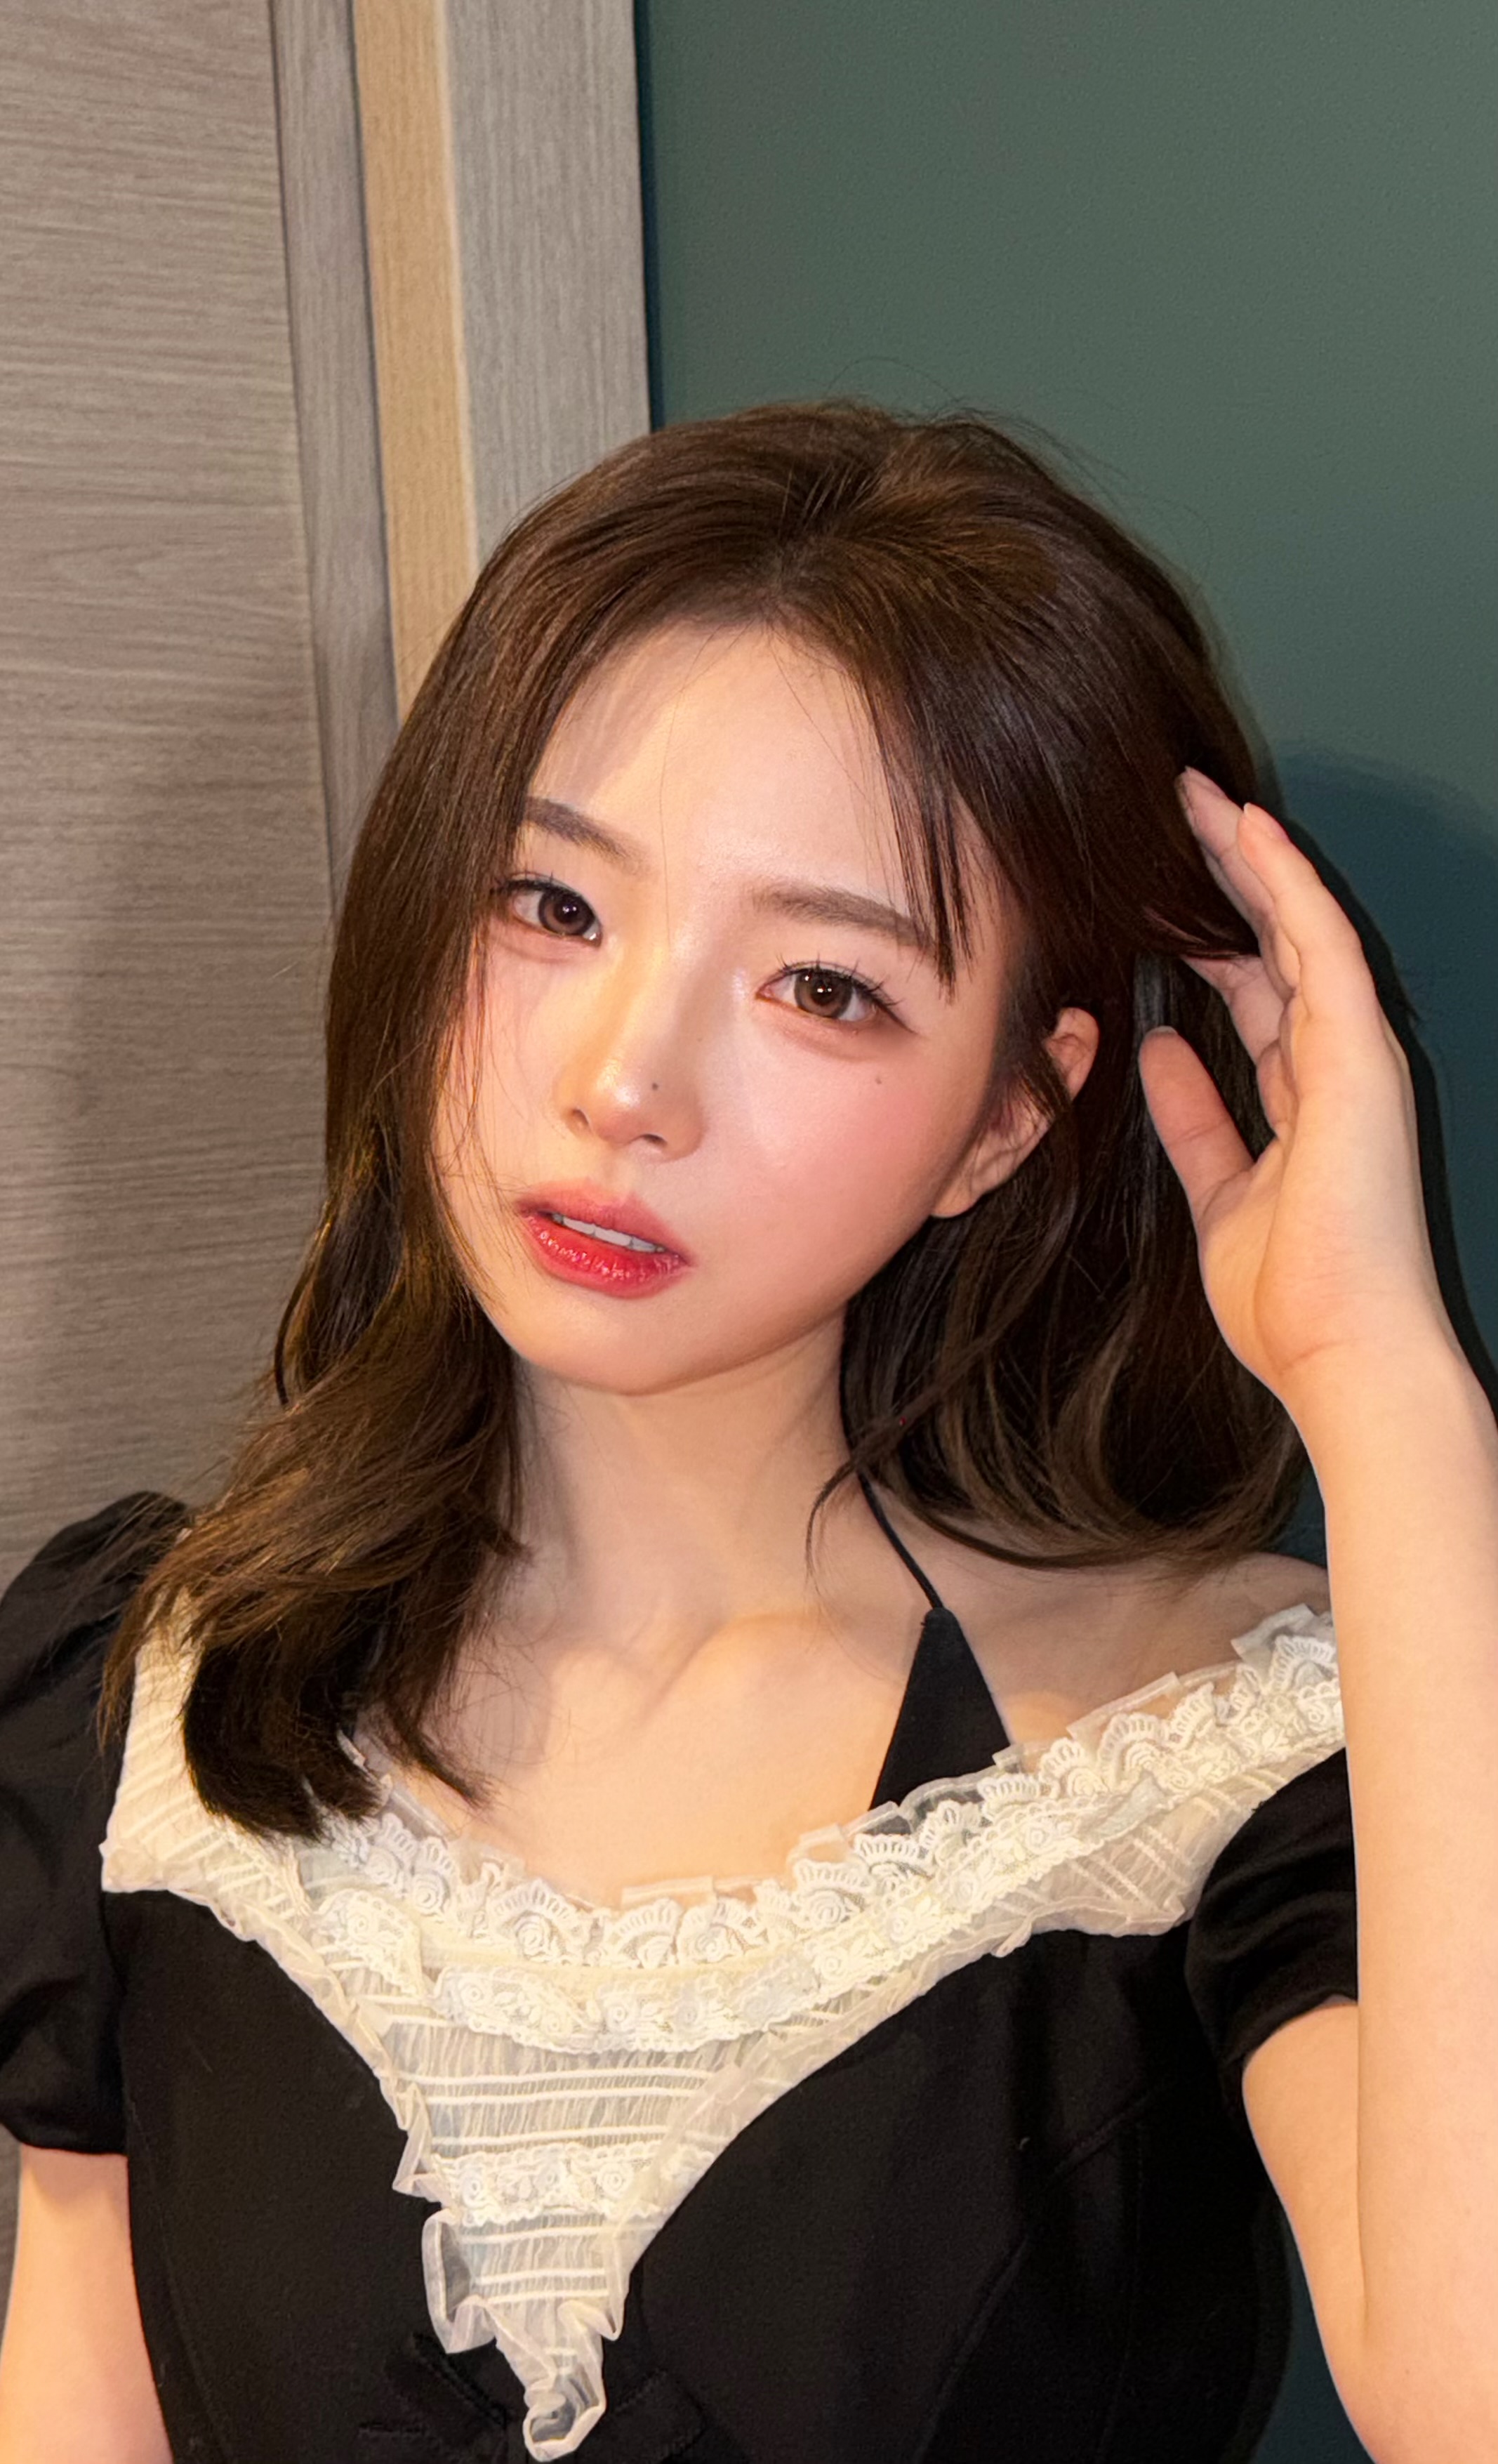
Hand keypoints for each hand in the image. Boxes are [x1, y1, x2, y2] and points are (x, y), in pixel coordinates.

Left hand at [1136, 770, 1455, 1416]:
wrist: (1342, 1354)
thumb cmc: (1293, 1299)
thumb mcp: (1219, 1194)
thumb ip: (1194, 1122)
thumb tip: (1158, 1052)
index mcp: (1307, 1100)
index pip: (1259, 994)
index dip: (1215, 937)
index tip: (1164, 894)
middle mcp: (1337, 1066)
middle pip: (1278, 947)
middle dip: (1230, 878)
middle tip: (1176, 814)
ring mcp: (1354, 1055)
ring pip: (1299, 926)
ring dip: (1249, 858)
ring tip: (1198, 797)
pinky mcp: (1359, 1054)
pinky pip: (1321, 945)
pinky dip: (1284, 883)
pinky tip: (1246, 829)